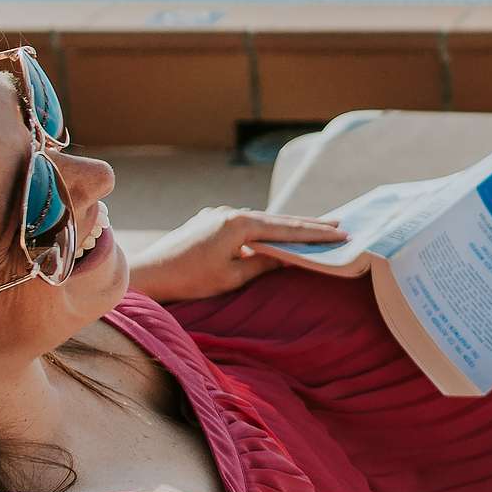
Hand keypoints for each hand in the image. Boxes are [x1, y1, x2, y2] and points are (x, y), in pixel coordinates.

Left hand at [125, 207, 345, 303]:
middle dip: (308, 224)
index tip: (341, 233)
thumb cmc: (190, 280)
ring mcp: (218, 214)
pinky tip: (275, 233)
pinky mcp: (209, 221)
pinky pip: (245, 223)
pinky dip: (264, 229)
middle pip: (277, 219)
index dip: (315, 233)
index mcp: (239, 223)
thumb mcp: (232, 276)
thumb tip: (287, 258)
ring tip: (314, 227)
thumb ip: (263, 264)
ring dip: (286, 226)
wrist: (150, 274)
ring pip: (261, 220)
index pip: (286, 229)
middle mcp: (230, 212)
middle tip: (339, 224)